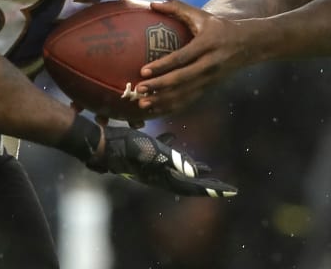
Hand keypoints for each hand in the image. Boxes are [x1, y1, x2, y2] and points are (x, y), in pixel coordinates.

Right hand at [90, 127, 237, 197]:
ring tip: (209, 169)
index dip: (212, 189)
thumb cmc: (126, 147)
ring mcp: (150, 165)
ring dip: (193, 168)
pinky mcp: (142, 154)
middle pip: (189, 182)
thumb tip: (197, 172)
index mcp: (163, 176)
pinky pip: (162, 153)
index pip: (193, 187)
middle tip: (227, 188)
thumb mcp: (153, 152)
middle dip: (208, 184)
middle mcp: (158, 174)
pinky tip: (174, 138)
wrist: (100, 144)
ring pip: (177, 170)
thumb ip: (175, 161)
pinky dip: (172, 150)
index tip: (231, 192)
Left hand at [135, 0, 247, 115]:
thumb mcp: (202, 16)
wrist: (250, 45)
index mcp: (206, 45)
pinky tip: (156, 110)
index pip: (182, 57)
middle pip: (182, 79)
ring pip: (185, 94)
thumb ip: (177, 8)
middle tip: (139, 90)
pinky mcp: (209, 88)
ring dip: (163, 101)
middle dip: (159, 87)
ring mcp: (210, 79)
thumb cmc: (221, 28)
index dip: (163, 65)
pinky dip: (172, 107)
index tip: (143, 71)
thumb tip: (152, 3)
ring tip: (142, 104)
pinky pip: (189, 100)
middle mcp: (209, 65)